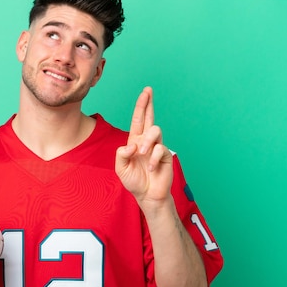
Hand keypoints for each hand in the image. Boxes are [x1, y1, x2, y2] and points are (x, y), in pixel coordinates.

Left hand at [115, 87, 173, 206]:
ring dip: (147, 141)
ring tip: (143, 153)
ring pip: (155, 131)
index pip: (138, 120)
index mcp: (135, 141)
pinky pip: (160, 149)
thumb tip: (132, 144)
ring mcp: (157, 147)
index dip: (141, 106)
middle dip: (148, 103)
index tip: (145, 92)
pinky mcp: (165, 155)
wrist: (147, 195)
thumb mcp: (120, 168)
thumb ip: (121, 154)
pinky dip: (153, 159)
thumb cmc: (134, 181)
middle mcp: (146, 141)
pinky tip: (151, 168)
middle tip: (148, 90)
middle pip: (149, 118)